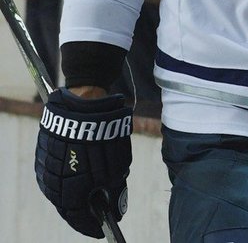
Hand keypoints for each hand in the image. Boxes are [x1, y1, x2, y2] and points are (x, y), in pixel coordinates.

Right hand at [36, 88, 131, 238]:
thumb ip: (115, 191)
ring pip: (57, 191)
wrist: (83, 104)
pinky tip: (76, 180)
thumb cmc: (104, 135)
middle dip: (82, 212)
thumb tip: (115, 212)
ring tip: (88, 197)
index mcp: (70, 188)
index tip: (101, 230)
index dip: (91, 226)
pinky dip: (65, 181)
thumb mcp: (118, 166)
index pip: (79, 217)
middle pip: (66, 207)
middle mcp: (52, 182)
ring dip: (73, 196)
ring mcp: (43, 168)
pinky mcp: (41, 154)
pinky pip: (52, 176)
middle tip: (96, 214)